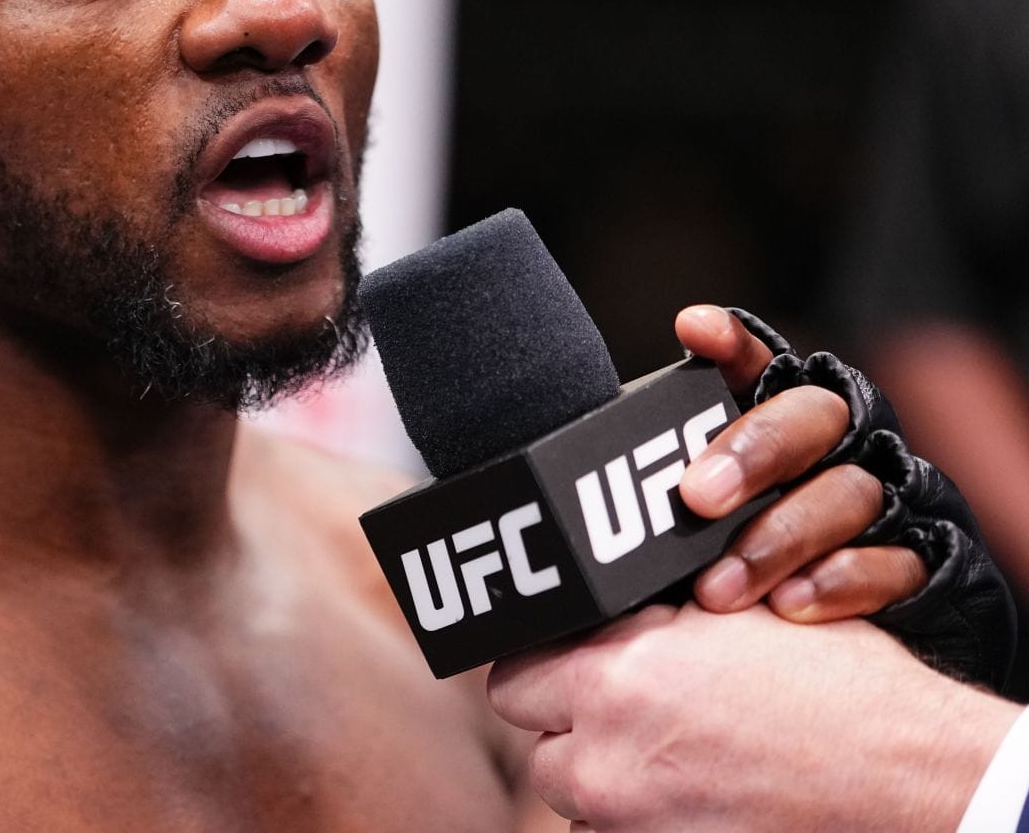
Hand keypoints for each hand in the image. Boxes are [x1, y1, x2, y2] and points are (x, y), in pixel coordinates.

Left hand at [487, 603, 1016, 830]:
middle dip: (566, 719)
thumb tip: (593, 613)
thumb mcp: (723, 618)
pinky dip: (639, 814)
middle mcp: (603, 759)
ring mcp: (629, 822)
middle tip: (621, 703)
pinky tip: (692, 791)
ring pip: (571, 793)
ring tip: (672, 749)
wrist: (911, 778)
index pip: (512, 668)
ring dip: (603, 771)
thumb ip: (639, 620)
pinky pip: (611, 832)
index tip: (573, 656)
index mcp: (609, 679)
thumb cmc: (835, 690)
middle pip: (534, 736)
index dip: (545, 658)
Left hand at [672, 305, 924, 620]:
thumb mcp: (688, 516)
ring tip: (719, 587)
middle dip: (753, 452)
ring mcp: (881, 499)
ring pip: (847, 493)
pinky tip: (790, 603)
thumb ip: (655, 486)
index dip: (730, 342)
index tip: (692, 329)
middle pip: (811, 417)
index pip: (756, 362)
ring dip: (779, 538)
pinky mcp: (913, 562)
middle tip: (697, 497)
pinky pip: (892, 564)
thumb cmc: (728, 560)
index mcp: (773, 419)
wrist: (819, 647)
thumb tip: (574, 478)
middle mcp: (836, 445)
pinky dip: (840, 582)